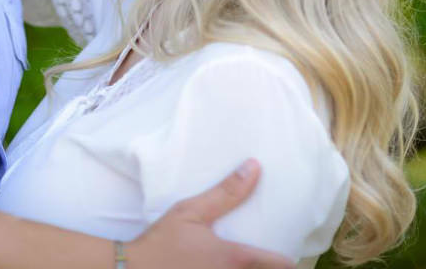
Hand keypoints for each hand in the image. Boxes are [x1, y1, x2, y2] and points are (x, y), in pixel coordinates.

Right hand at [125, 160, 293, 268]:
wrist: (134, 268)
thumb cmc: (163, 240)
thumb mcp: (191, 211)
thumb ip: (225, 193)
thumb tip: (254, 167)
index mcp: (233, 258)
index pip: (276, 264)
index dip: (287, 261)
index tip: (292, 256)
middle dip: (272, 268)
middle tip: (273, 260)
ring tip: (255, 263)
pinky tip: (225, 266)